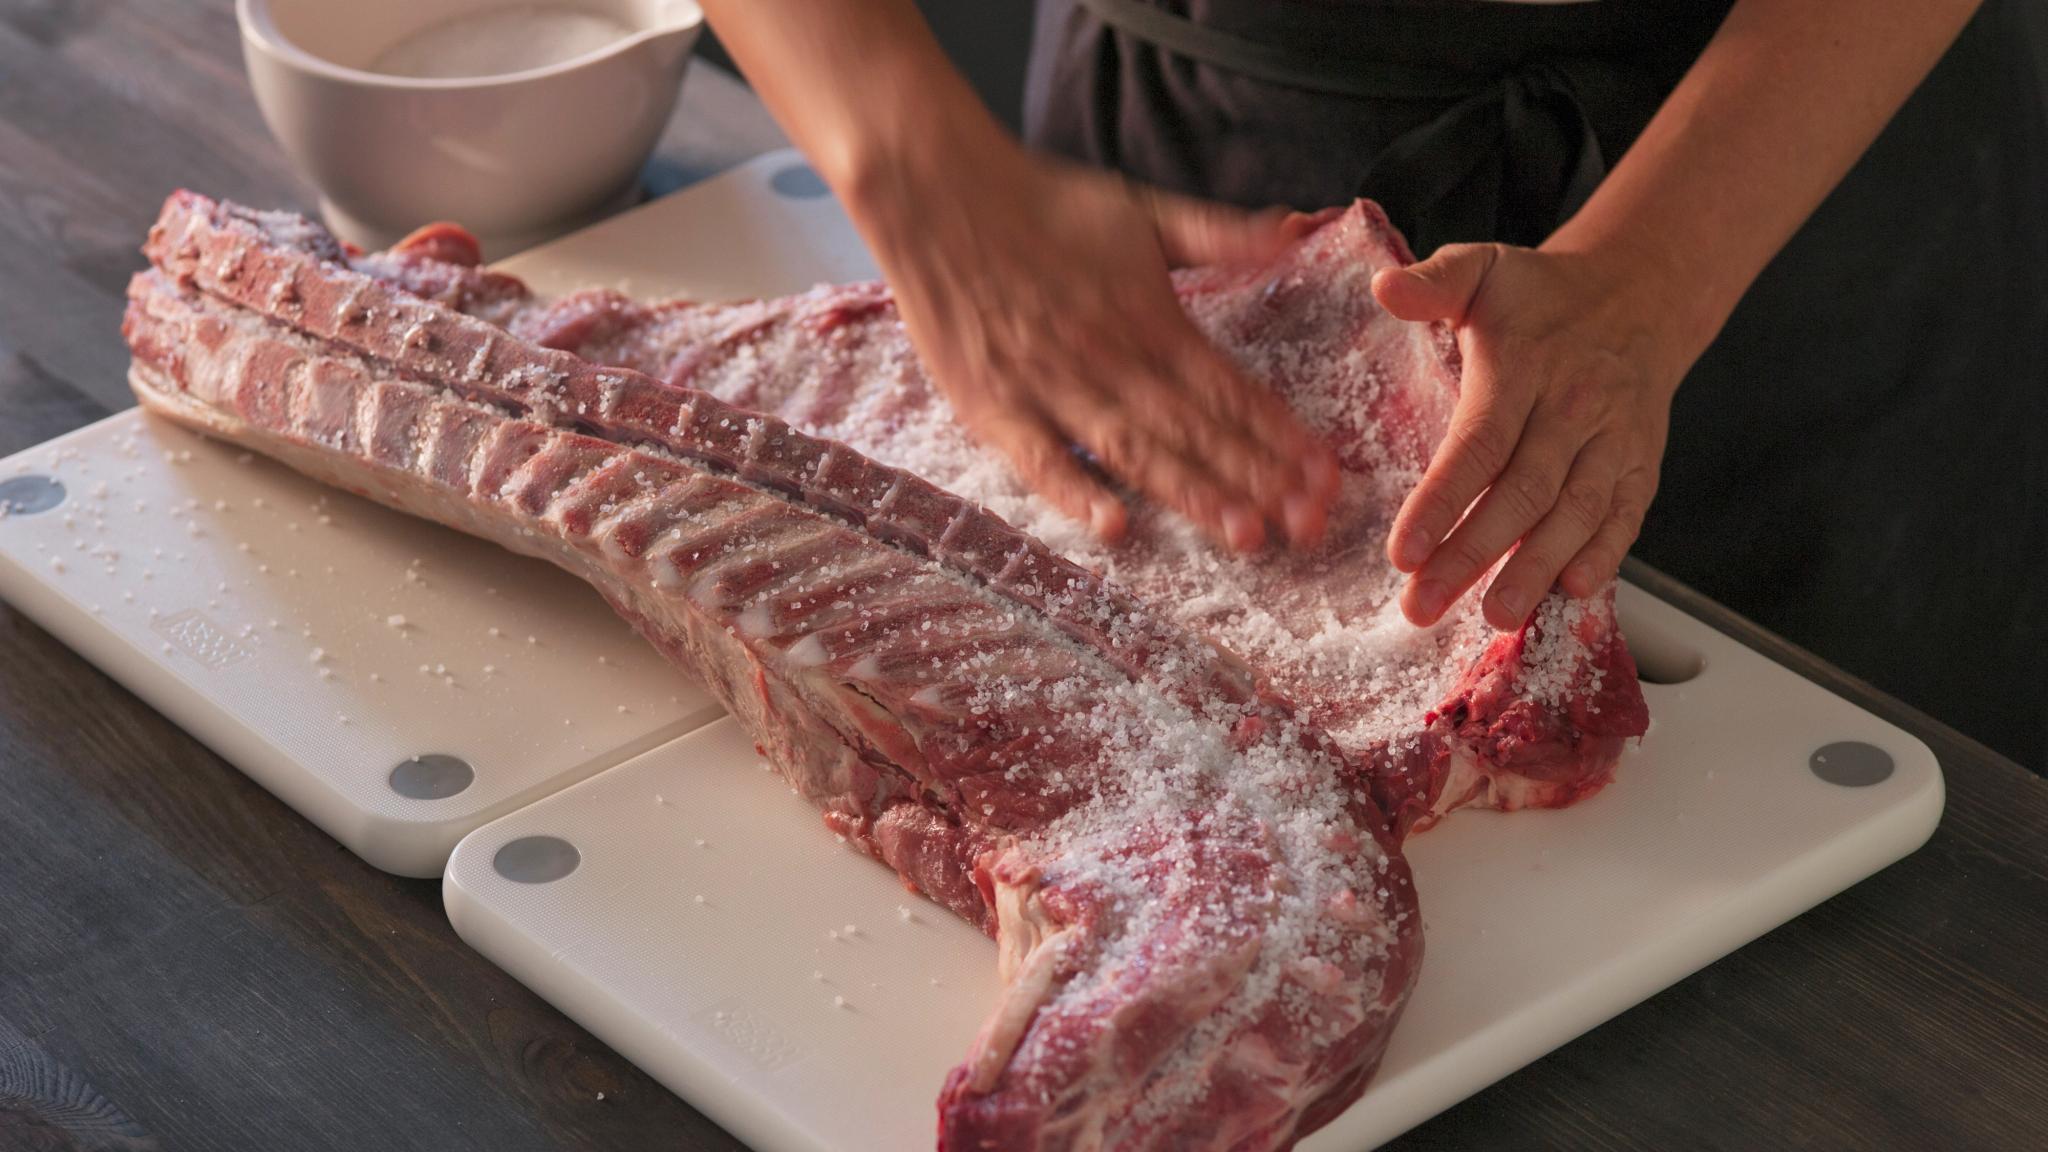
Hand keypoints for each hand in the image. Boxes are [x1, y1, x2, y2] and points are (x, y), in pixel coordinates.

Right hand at [849, 139, 1338, 552]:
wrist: (936, 192)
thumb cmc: (1041, 203)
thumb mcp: (1141, 210)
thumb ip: (1219, 233)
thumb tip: (1296, 231)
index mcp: (1148, 314)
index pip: (1227, 386)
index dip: (1279, 432)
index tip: (1326, 473)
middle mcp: (1106, 357)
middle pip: (1194, 429)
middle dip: (1257, 478)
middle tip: (1309, 524)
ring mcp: (1048, 387)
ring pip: (1134, 452)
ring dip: (1192, 494)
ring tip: (1246, 534)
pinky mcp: (993, 408)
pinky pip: (1040, 461)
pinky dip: (1075, 495)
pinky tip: (1116, 529)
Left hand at [1371, 243, 1689, 629]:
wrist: (1639, 295)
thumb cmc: (1541, 295)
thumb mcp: (1484, 267)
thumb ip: (1434, 280)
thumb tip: (1384, 287)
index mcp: (1524, 365)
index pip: (1478, 442)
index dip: (1441, 501)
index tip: (1402, 552)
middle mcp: (1574, 407)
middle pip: (1522, 492)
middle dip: (1472, 555)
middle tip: (1424, 604)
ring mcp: (1612, 441)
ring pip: (1575, 513)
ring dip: (1536, 569)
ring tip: (1495, 616)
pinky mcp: (1640, 466)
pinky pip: (1625, 516)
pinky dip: (1605, 555)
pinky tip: (1574, 592)